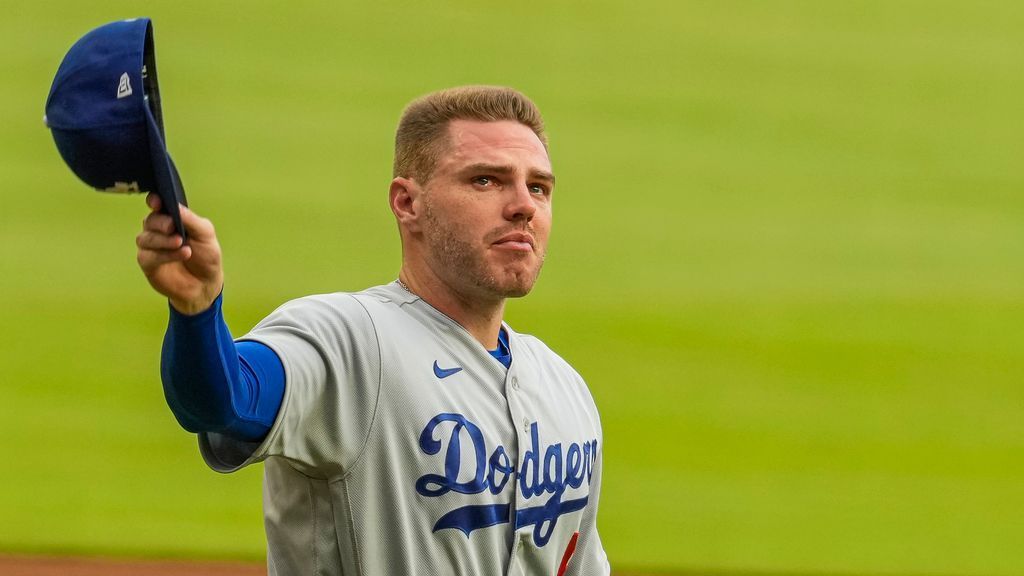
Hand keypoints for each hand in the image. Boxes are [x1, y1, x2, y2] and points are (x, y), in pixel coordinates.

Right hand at [136, 193, 223, 314]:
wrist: (206, 283)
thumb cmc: (206, 256)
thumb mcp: (205, 234)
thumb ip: (191, 220)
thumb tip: (176, 207)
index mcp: (171, 219)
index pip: (157, 204)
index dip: (154, 201)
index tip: (157, 202)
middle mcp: (158, 231)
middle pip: (150, 220)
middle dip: (161, 223)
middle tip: (173, 227)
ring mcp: (151, 247)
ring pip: (146, 238)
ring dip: (164, 240)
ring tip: (182, 244)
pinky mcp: (148, 263)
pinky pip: (148, 256)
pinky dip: (165, 255)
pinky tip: (182, 254)